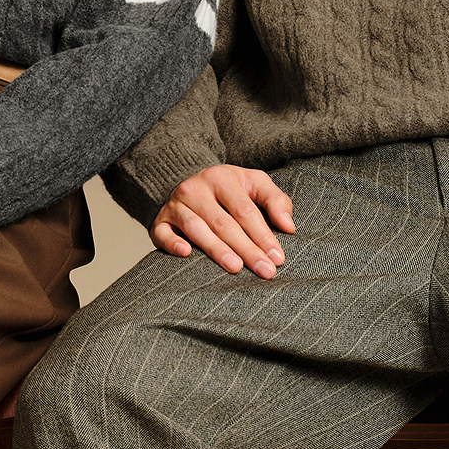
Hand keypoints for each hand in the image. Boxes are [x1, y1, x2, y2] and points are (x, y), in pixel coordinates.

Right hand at [151, 165, 294, 278]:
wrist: (191, 184)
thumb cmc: (230, 190)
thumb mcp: (253, 184)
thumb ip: (275, 200)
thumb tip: (288, 227)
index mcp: (221, 177)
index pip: (245, 211)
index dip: (263, 235)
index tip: (278, 258)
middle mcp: (195, 188)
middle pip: (223, 223)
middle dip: (246, 249)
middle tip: (264, 271)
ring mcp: (175, 204)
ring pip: (196, 228)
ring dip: (216, 249)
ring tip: (235, 267)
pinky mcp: (160, 220)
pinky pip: (162, 233)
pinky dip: (172, 243)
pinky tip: (186, 254)